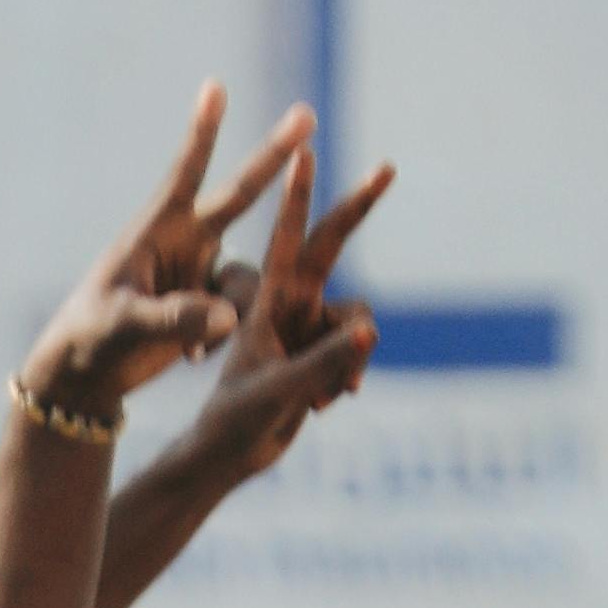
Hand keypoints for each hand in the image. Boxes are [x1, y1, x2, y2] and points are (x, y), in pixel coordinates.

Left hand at [20, 84, 311, 439]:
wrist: (88, 373)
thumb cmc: (92, 338)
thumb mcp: (128, 326)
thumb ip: (178, 319)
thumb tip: (232, 316)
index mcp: (157, 231)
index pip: (185, 173)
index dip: (202, 133)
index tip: (214, 87)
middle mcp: (186, 242)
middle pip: (239, 194)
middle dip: (272, 155)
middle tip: (306, 113)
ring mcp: (202, 271)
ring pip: (247, 277)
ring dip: (231, 309)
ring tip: (192, 350)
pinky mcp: (212, 303)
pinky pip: (243, 309)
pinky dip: (225, 333)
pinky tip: (192, 357)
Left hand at [160, 141, 390, 501]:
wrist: (220, 456)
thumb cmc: (229, 421)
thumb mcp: (268, 390)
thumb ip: (317, 361)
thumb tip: (367, 329)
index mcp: (257, 297)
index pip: (282, 236)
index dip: (295, 194)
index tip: (306, 151)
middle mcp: (282, 300)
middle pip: (328, 245)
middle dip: (357, 206)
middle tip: (388, 167)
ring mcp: (300, 323)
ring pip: (354, 318)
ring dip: (349, 354)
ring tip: (320, 398)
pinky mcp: (313, 348)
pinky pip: (352, 348)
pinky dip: (345, 375)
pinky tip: (318, 405)